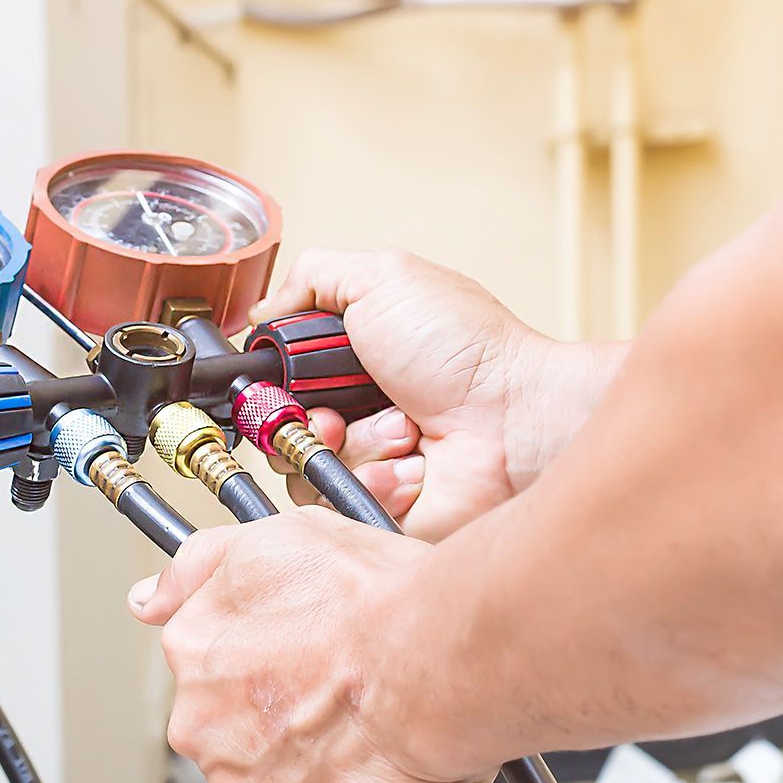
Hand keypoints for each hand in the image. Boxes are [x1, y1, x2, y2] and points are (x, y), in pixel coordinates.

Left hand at [130, 510, 494, 782]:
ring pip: (265, 782)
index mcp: (195, 647)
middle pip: (230, 728)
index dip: (265, 659)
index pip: (209, 665)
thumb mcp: (280, 537)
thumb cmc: (375, 600)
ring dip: (305, 766)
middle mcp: (202, 722)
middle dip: (278, 718)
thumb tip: (148, 599)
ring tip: (364, 734)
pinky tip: (368, 775)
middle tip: (338, 696)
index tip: (302, 657)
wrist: (435, 664)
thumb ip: (200, 566)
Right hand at [249, 249, 623, 539]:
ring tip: (403, 430)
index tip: (289, 379)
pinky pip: (345, 504)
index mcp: (355, 355)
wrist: (519, 419)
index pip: (281, 375)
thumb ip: (314, 277)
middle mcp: (360, 406)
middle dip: (309, 418)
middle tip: (340, 411)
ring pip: (309, 468)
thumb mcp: (384, 278)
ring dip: (355, 445)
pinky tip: (415, 464)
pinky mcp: (385, 504)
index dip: (278, 381)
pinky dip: (379, 481)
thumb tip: (262, 309)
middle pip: (284, 425)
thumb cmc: (468, 349)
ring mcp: (373, 458)